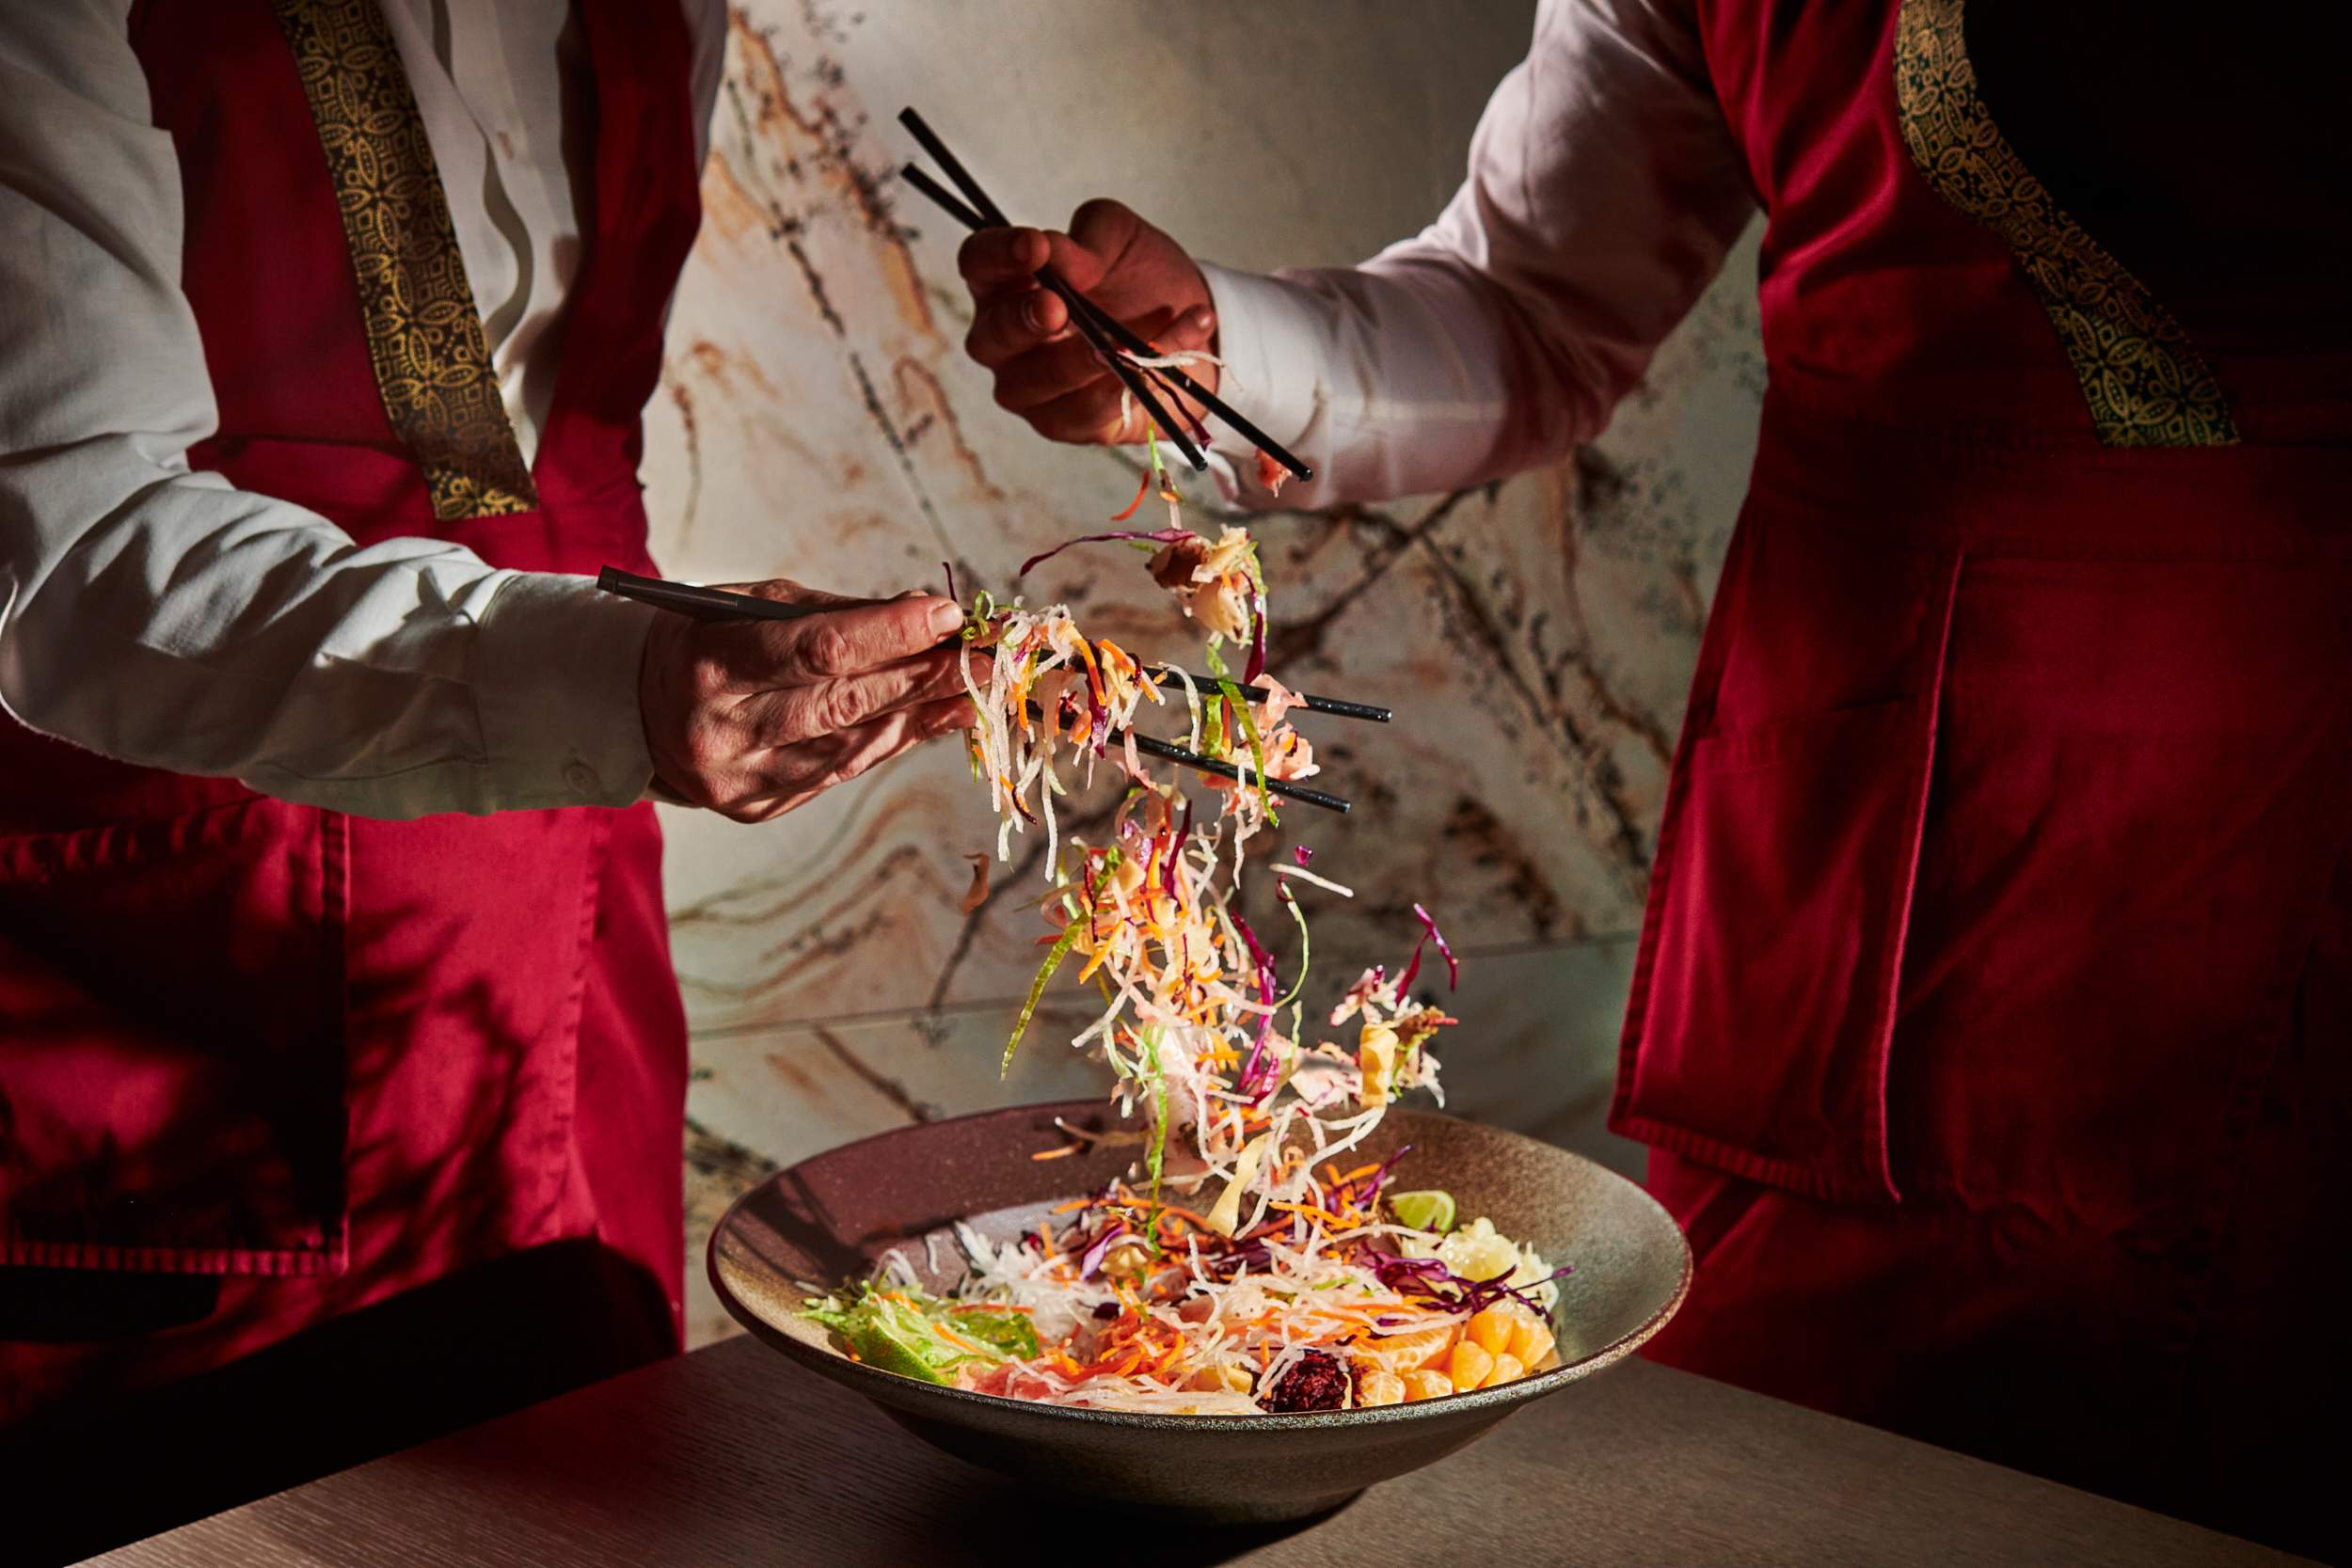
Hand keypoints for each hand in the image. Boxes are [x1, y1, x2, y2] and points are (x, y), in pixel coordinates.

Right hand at [639, 582, 975, 822]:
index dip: (891, 634)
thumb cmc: (704, 639)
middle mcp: (724, 730)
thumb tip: (927, 616)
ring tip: (979, 684)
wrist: (630, 710)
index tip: (950, 615)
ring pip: (856, 744)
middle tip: (991, 655)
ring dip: (924, 711)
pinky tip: (938, 716)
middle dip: (927, 675)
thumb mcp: (750, 606)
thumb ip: (834, 613)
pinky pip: (844, 770)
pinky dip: (895, 739)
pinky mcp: (760, 807)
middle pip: (846, 702)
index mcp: (711, 664)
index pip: (817, 650)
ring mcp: (743, 779)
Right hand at [959, 199, 1216, 444]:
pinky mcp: (1064, 423)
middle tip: (1057, 307)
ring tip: (1133, 340)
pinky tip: (1161, 360)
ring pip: (1043, 379)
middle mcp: (1005, 339)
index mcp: (1007, 282)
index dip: (998, 255)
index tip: (1034, 246)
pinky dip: (1130, 382)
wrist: (1197, 330)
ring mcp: (1029, 388)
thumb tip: (1059, 255)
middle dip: (1024, 320)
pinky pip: (1089, 408)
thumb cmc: (1141, 278)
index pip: (979, 264)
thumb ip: (1091, 236)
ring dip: (1092, 357)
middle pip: (992, 335)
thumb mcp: (1124, 239)